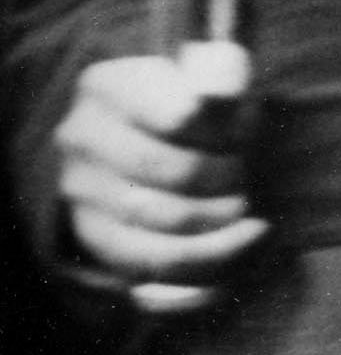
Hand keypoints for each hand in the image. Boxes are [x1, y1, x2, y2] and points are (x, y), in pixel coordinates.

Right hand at [58, 41, 261, 313]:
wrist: (171, 140)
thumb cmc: (204, 108)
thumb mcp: (218, 74)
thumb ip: (223, 69)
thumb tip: (219, 85)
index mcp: (108, 86)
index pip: (181, 117)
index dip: (228, 133)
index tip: (243, 135)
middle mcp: (80, 141)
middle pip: (170, 178)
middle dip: (226, 185)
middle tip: (246, 181)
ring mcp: (83, 198)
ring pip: (155, 240)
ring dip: (219, 239)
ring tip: (246, 222)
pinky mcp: (98, 246)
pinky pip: (148, 284)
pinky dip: (199, 286)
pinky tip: (228, 268)